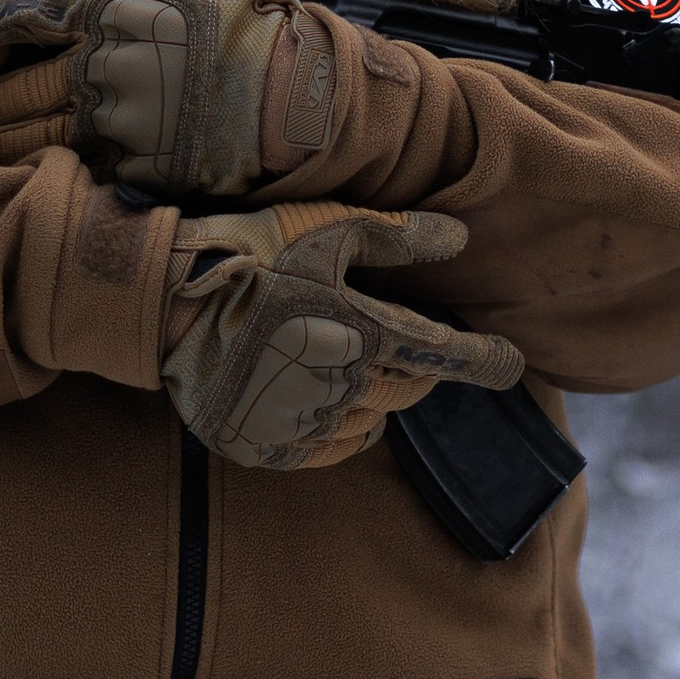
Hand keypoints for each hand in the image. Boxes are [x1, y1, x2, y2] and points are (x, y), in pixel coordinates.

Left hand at [0, 0, 343, 199]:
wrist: (302, 99)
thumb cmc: (254, 28)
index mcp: (109, 14)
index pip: (15, 17)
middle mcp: (102, 69)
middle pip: (7, 94)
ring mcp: (116, 124)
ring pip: (27, 143)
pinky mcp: (136, 170)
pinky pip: (71, 180)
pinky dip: (33, 187)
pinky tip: (2, 193)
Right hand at [157, 206, 521, 471]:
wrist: (168, 307)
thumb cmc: (251, 258)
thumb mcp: (325, 230)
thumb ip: (397, 236)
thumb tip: (460, 236)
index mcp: (366, 332)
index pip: (444, 355)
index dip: (485, 362)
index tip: (511, 364)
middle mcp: (345, 386)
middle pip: (410, 389)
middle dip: (414, 369)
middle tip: (388, 342)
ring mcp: (308, 422)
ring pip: (372, 420)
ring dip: (371, 396)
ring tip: (335, 361)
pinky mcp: (275, 446)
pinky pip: (333, 448)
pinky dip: (338, 427)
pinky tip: (315, 395)